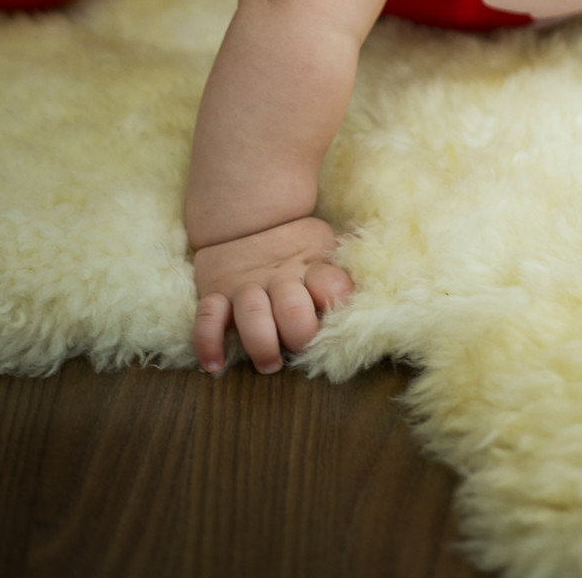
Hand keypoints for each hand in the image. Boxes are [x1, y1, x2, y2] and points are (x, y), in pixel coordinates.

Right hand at [192, 215, 353, 373]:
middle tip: (300, 349)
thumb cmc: (294, 245)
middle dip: (298, 333)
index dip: (337, 301)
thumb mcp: (322, 246)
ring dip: (261, 343)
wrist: (245, 217)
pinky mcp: (216, 293)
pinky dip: (208, 342)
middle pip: (292, 306)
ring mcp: (245, 286)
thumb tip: (373, 281)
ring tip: (269, 363)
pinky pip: (208, 318)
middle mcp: (279, 278)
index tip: (338, 321)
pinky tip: (214, 364)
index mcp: (310, 266)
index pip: (330, 284)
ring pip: (251, 313)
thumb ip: (338, 269)